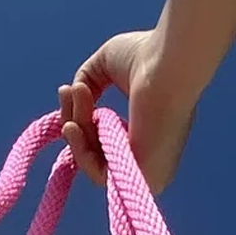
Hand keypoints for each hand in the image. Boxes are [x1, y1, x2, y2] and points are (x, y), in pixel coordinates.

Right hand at [59, 30, 197, 192]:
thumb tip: (74, 95)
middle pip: (96, 153)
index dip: (81, 120)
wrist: (167, 63)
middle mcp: (149, 154)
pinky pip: (100, 176)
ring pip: (94, 164)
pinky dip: (82, 150)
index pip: (106, 141)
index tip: (68, 91)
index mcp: (148, 129)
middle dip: (75, 121)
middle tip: (70, 90)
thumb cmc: (146, 57)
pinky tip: (74, 124)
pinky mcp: (143, 176)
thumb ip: (87, 81)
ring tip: (76, 95)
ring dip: (76, 131)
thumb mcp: (105, 66)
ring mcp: (147, 168)